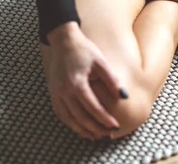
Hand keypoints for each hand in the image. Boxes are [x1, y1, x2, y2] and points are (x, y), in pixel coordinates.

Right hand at [46, 22, 126, 139]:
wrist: (64, 42)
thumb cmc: (84, 50)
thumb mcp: (101, 62)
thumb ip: (112, 80)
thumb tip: (124, 97)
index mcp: (77, 83)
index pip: (92, 107)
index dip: (104, 119)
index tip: (115, 126)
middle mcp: (64, 91)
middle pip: (80, 117)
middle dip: (95, 128)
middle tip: (108, 134)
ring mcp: (56, 93)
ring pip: (68, 119)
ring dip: (82, 130)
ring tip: (96, 136)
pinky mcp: (52, 94)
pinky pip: (61, 114)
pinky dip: (70, 123)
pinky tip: (80, 127)